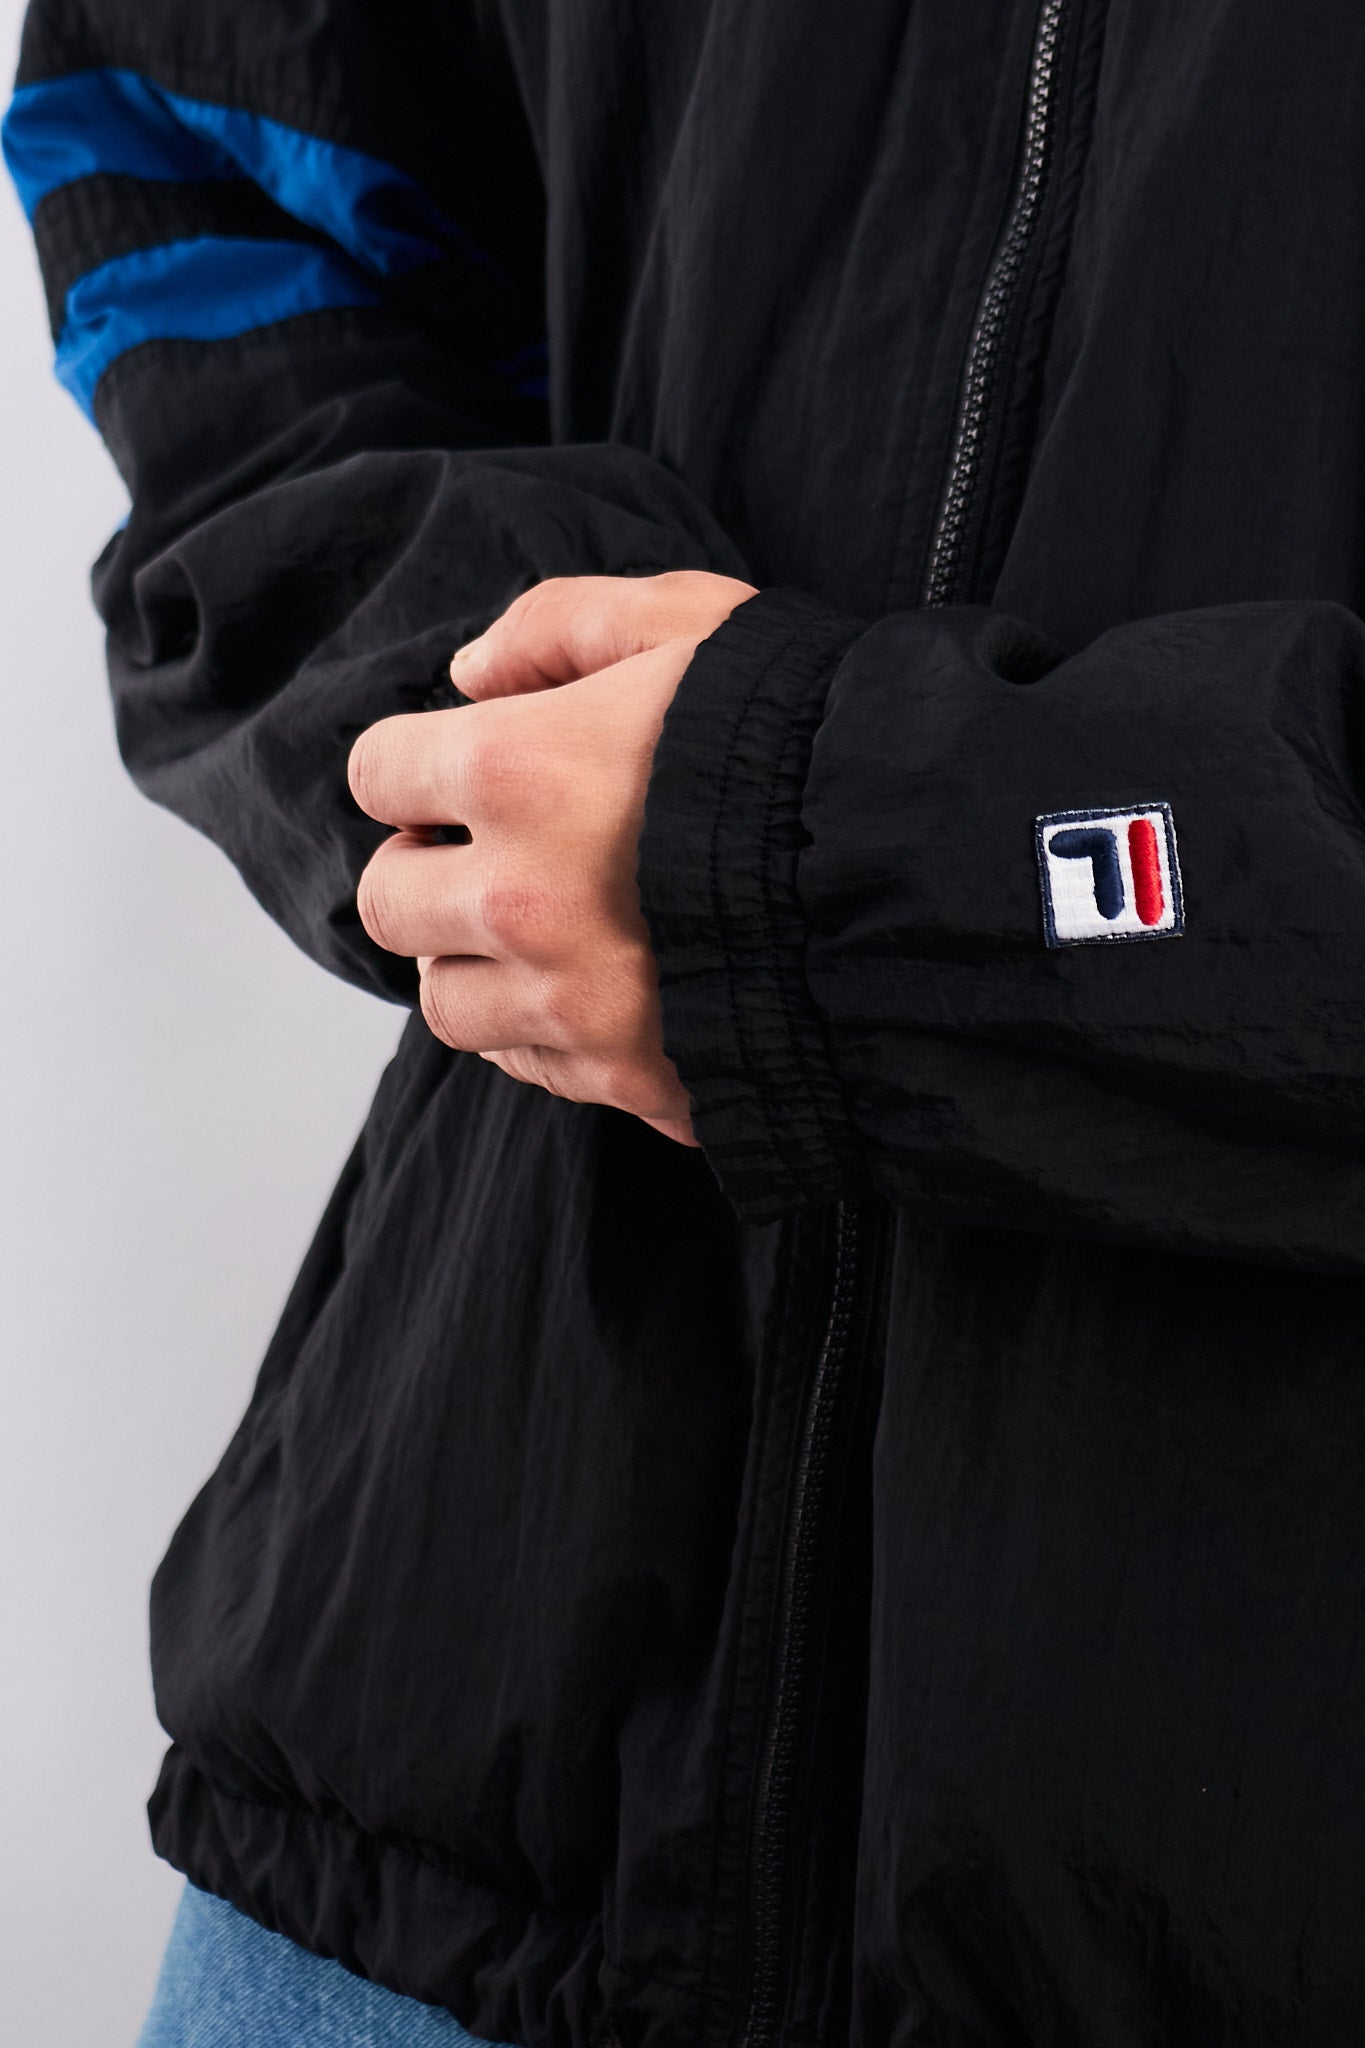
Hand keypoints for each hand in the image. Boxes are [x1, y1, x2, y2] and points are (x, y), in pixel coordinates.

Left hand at [349, 570, 756, 1142]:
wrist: (931, 875)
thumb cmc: (812, 737)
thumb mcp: (695, 622)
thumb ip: (563, 623)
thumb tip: (472, 673)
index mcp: (519, 771)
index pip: (378, 773)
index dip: (417, 763)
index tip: (460, 768)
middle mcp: (522, 900)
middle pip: (388, 900)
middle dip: (425, 868)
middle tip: (487, 850)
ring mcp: (571, 1004)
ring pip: (445, 1001)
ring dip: (471, 960)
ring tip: (537, 926)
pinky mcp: (626, 1077)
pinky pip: (528, 1064)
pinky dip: (540, 1026)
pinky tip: (596, 982)